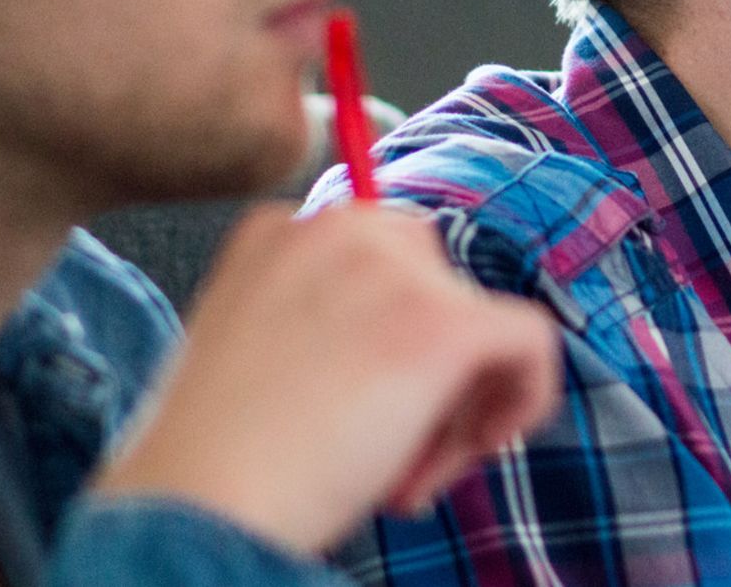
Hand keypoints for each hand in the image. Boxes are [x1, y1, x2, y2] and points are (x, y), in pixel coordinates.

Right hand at [90, 200, 560, 554]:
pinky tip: (481, 447)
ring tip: (402, 472)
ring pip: (481, 322)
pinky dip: (525, 395)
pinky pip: (532, 340)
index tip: (361, 406)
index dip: (385, 335)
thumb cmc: (213, 459)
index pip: (379, 260)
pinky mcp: (444, 323)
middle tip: (394, 447)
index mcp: (279, 232)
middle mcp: (340, 229)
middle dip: (430, 365)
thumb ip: (321, 327)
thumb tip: (396, 362)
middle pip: (437, 279)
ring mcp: (395, 273)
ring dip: (457, 403)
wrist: (198, 500)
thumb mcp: (254, 353)